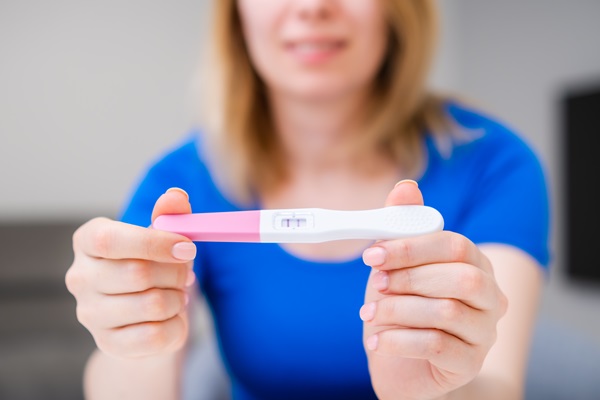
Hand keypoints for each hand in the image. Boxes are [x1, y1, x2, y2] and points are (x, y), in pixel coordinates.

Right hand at [65, 188, 196, 357]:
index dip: (153, 243)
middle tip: (187, 273)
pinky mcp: (108, 343)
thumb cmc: (153, 265)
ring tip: (177, 294)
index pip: (109, 240)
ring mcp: (89, 314)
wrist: (145, 316)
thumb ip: (169, 215)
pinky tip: (172, 317)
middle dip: (176, 272)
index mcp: (87, 240)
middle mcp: (80, 277)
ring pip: (152, 305)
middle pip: (137, 273)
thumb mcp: (162, 236)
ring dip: (178, 298)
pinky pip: (156, 335)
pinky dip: (177, 325)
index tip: (188, 247)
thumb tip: (176, 196)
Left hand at [361, 181, 507, 399]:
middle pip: (461, 278)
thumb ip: (402, 227)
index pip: (454, 245)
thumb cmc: (401, 308)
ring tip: (370, 314)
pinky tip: (376, 341)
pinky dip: (398, 341)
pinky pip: (437, 346)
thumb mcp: (395, 266)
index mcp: (474, 264)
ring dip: (399, 310)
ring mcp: (485, 332)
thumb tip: (406, 187)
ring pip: (447, 311)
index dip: (410, 248)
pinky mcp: (470, 363)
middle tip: (376, 285)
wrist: (402, 364)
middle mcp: (490, 296)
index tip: (372, 255)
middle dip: (409, 279)